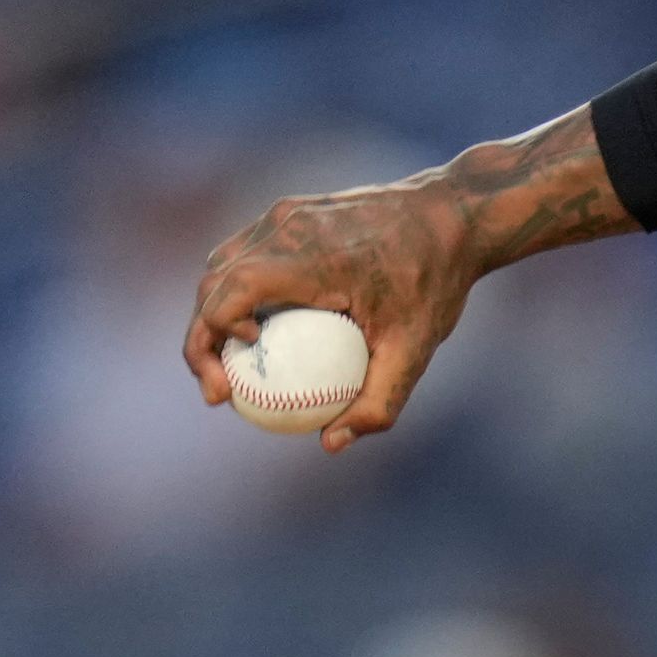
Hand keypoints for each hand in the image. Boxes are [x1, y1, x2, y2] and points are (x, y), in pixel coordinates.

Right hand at [182, 105, 628, 452]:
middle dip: (202, 340)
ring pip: (223, 265)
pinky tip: (259, 333)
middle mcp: (286, 227)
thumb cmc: (436, 282)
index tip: (224, 388)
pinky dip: (237, 293)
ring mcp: (284, 214)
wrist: (454, 216)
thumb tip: (331, 444)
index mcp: (310, 256)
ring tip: (233, 366)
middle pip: (214, 282)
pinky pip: (247, 255)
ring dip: (214, 314)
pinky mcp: (289, 212)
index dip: (209, 340)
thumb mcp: (416, 349)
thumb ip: (379, 402)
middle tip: (220, 391)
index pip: (230, 292)